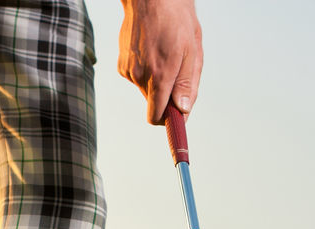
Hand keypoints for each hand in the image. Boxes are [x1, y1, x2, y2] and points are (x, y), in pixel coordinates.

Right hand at [118, 0, 202, 124]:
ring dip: (157, 81)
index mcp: (161, 75)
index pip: (156, 116)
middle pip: (154, 104)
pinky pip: (138, 79)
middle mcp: (141, 76)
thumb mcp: (192, 52)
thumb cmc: (177, 21)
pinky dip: (146, 71)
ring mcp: (129, 70)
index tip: (176, 122)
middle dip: (166, 97)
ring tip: (164, 55)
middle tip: (178, 73)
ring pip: (146, 90)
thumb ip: (187, 85)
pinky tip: (151, 51)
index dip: (168, 121)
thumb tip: (183, 111)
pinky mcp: (122, 65)